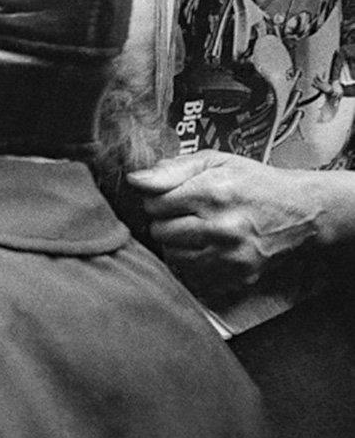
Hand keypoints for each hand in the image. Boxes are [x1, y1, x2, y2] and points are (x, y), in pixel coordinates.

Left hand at [126, 150, 334, 300]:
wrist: (301, 212)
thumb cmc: (256, 183)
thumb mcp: (216, 161)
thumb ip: (173, 169)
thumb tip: (136, 179)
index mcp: (212, 193)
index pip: (154, 203)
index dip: (157, 198)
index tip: (170, 197)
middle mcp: (221, 227)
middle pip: (160, 231)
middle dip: (165, 221)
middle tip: (184, 214)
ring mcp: (230, 255)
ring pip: (172, 254)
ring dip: (176, 243)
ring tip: (195, 229)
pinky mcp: (237, 275)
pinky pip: (193, 274)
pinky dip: (192, 261)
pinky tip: (206, 247)